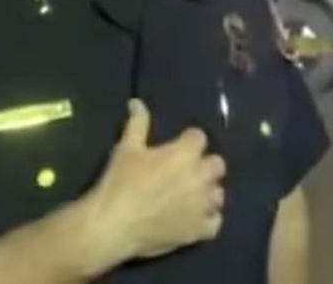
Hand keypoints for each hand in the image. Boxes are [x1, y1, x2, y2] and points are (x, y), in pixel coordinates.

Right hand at [82, 99, 225, 265]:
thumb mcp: (126, 148)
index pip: (199, 137)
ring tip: (190, 196)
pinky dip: (208, 219)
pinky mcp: (200, 229)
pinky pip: (215, 222)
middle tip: (185, 171)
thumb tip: (137, 102)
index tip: (177, 146)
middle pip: (216, 165)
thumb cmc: (120, 182)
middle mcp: (201, 177)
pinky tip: (194, 219)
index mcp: (186, 153)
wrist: (114, 225)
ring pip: (218, 194)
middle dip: (204, 165)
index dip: (188, 141)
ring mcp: (203, 205)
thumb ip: (137, 123)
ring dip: (207, 192)